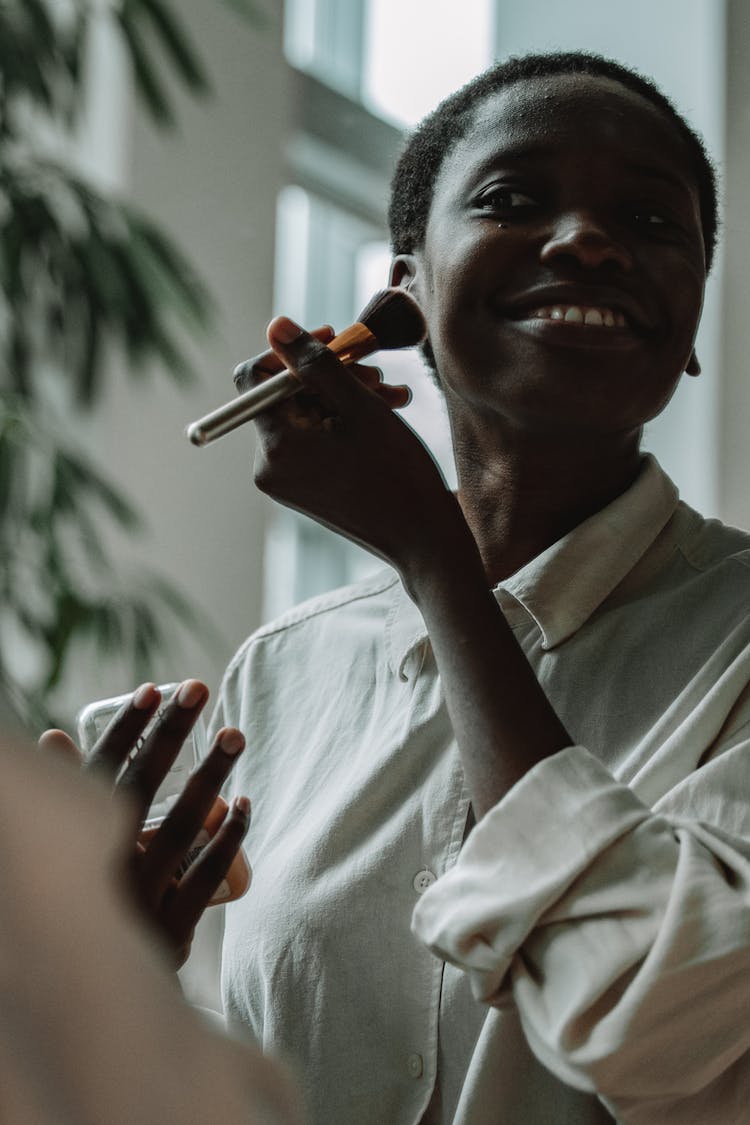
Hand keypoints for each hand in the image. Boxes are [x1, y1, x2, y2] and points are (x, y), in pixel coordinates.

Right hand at [39, 680, 249, 966]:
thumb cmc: (82, 903)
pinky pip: (207, 874)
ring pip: (182, 826)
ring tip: (234, 734)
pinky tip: (245, 804)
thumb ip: (62, 797)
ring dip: (211, 775)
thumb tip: (53, 737)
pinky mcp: (171, 927)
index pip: (99, 772)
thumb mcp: (61, 853)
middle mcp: (102, 865)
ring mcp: (140, 896)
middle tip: (199, 688)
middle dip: (171, 734)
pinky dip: (230, 837)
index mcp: (71, 842)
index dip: (126, 730)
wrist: (89, 994)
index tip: (151, 690)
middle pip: (142, 787)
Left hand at [236, 318, 461, 575]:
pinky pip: (316, 440)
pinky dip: (345, 423)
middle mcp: (270, 467)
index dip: (290, 352)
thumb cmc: (396, 473)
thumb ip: (315, 363)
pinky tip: (385, 415)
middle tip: (375, 372)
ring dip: (347, 397)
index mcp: (275, 447)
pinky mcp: (306, 488)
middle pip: (284, 396)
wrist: (423, 539)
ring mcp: (287, 481)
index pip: (254, 379)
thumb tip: (275, 326)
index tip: (332, 339)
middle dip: (330, 377)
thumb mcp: (358, 406)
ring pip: (307, 415)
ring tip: (392, 396)